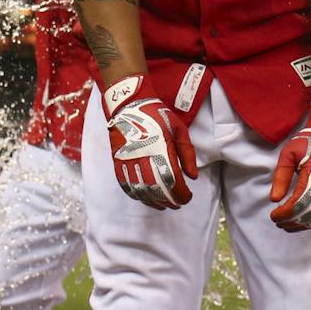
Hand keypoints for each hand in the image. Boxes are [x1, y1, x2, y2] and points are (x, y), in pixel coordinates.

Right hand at [102, 74, 197, 209]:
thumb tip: (193, 176)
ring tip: (165, 204)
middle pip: (157, 190)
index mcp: (160, 149)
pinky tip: (147, 198)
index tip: (188, 196)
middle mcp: (143, 158)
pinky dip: (138, 196)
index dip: (182, 194)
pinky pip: (126, 186)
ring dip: (154, 202)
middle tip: (178, 203)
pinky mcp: (118, 163)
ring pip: (141, 191)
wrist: (128, 105)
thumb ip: (187, 153)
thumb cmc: (157, 116)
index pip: (173, 181)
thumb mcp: (179, 129)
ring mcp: (129, 161)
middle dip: (170, 201)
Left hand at [269, 102, 310, 230]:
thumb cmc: (310, 141)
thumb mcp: (290, 153)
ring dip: (302, 224)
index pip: (298, 204)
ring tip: (288, 224)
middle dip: (291, 221)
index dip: (285, 214)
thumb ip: (281, 176)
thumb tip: (274, 199)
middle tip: (278, 221)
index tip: (273, 215)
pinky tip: (305, 221)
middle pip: (308, 214)